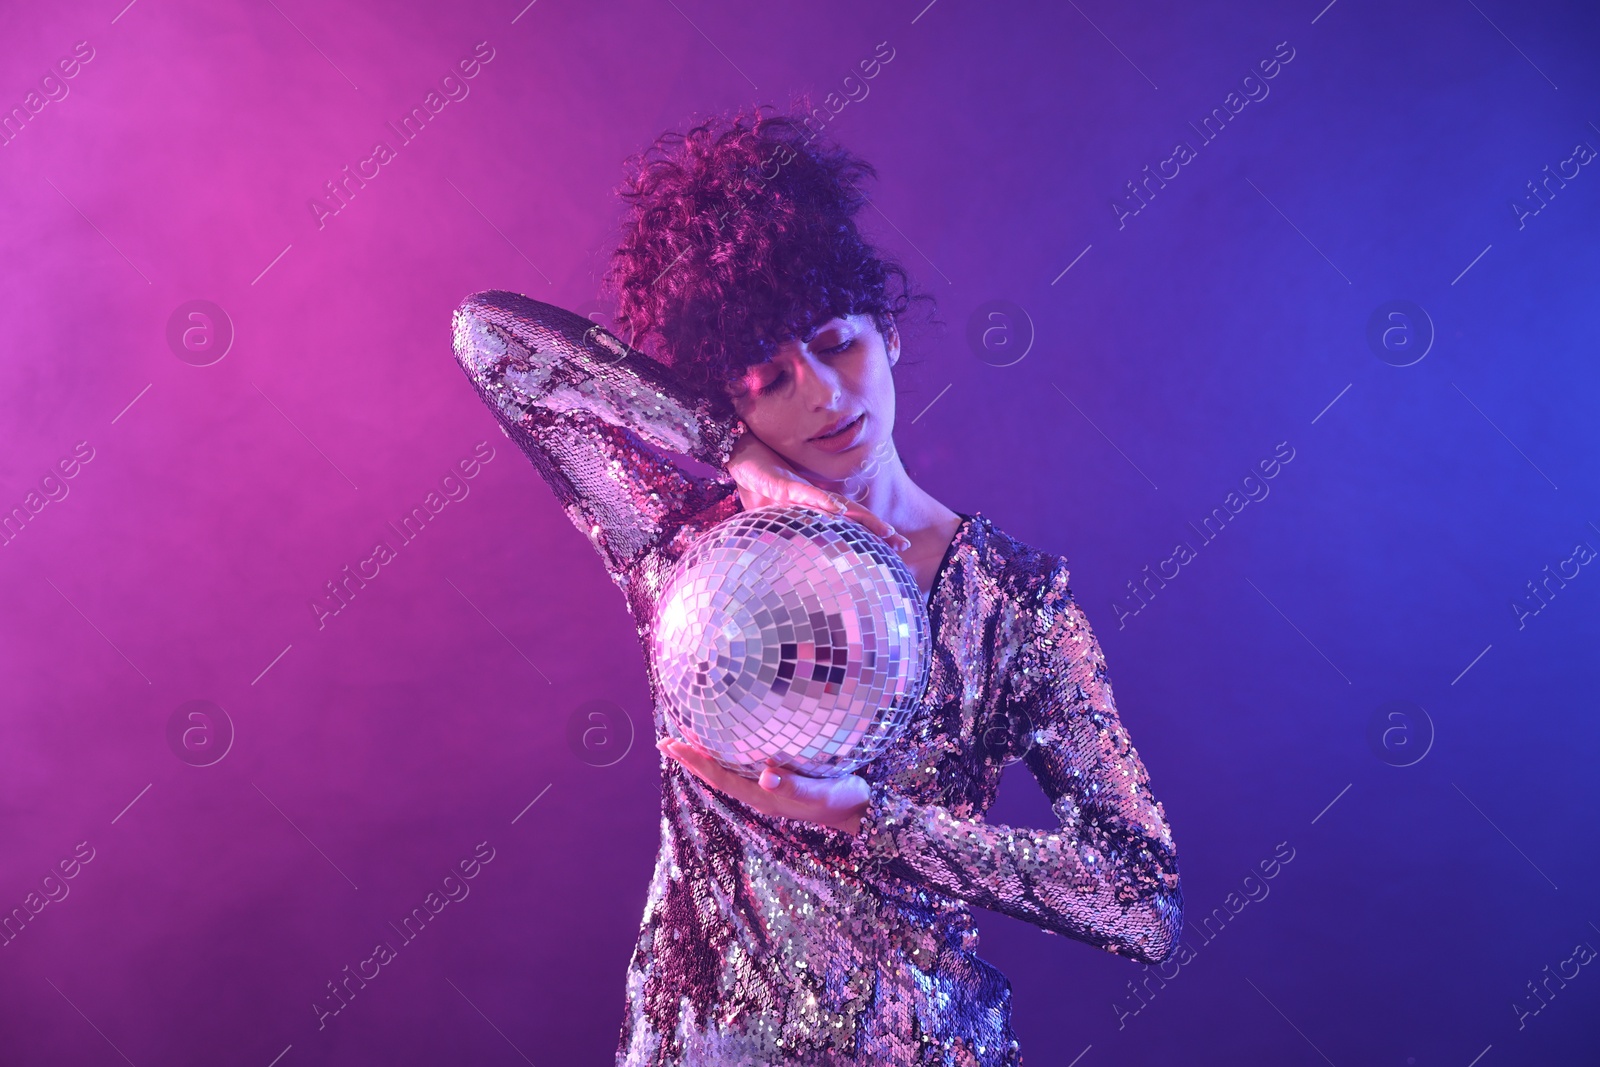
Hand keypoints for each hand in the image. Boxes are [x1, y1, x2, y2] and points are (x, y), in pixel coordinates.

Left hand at [657, 737, 870, 834]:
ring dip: (704, 757)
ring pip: (727, 771)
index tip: (672, 745)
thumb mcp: (820, 792)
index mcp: (763, 796)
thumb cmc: (842, 800)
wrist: (861, 811)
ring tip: (685, 741)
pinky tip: (725, 744)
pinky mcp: (779, 782)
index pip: (720, 777)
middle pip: (716, 775)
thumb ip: (793, 785)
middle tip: (665, 741)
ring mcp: (768, 789)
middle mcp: (759, 793)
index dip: (695, 761)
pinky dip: (726, 755)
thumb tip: (765, 775)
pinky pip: (742, 768)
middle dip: (691, 759)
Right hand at [726, 432, 911, 552]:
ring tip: (883, 529)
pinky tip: (838, 510)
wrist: (738, 449)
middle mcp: (814, 496)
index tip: (894, 549)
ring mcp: (800, 489)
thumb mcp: (771, 513)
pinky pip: (805, 494)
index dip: (870, 534)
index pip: (848, 523)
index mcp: (814, 505)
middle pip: (852, 515)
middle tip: (903, 543)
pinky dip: (822, 502)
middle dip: (878, 529)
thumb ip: (785, 527)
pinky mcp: (782, 483)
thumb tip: (789, 551)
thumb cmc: (756, 480)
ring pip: (836, 506)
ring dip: (860, 518)